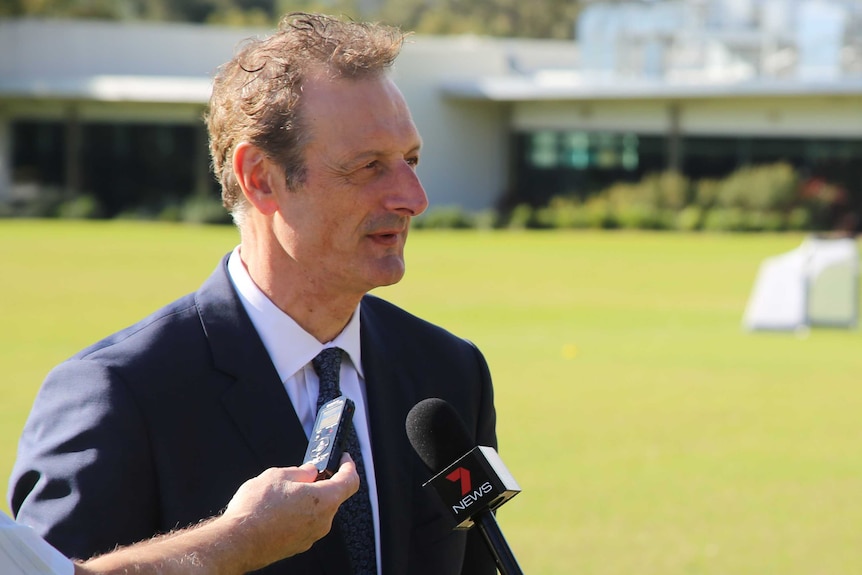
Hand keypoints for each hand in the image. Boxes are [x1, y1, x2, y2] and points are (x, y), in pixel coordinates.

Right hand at [224, 454, 359, 569]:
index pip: (350, 481)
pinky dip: (297, 514)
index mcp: (324, 500)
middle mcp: (322, 521)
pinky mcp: (298, 545)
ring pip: (316, 511)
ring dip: (306, 500)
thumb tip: (309, 472)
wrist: (236, 542)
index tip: (343, 459)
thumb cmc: (255, 511)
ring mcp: (311, 536)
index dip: (348, 466)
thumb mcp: (277, 475)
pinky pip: (305, 524)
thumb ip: (300, 471)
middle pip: (332, 496)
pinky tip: (277, 510)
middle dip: (320, 483)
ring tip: (281, 493)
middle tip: (304, 474)